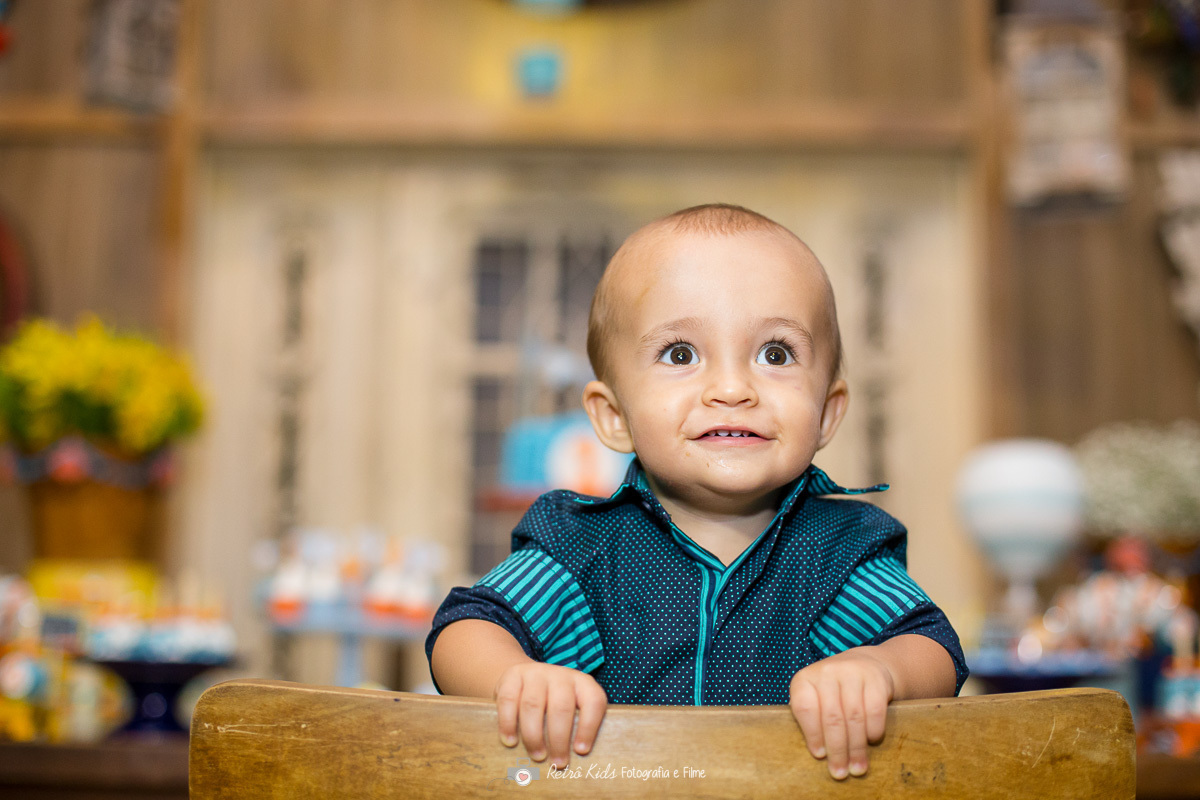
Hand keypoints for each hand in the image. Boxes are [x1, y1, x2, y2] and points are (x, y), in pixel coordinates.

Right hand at [494, 662, 607, 768]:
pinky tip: (511, 742)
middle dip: (559, 739)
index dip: (589, 727)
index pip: (593, 702)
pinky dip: (508, 724)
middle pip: (561, 706)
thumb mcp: (572, 710)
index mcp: (582, 683)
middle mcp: (560, 675)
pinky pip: (508, 700)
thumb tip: (576, 764)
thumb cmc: (554, 705)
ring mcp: (535, 673)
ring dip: (534, 736)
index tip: (581, 751)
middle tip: (557, 763)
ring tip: (537, 756)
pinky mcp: (512, 676)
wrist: (526, 678)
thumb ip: (576, 729)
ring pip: (533, 705)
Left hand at [788, 648, 894, 780]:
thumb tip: (819, 755)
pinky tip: (872, 741)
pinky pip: (874, 710)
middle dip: (837, 750)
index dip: (812, 734)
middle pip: (831, 718)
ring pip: (854, 717)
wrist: (865, 664)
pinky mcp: (875, 679)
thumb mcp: (817, 698)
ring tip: (857, 767)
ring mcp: (852, 673)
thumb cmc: (834, 692)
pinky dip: (873, 730)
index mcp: (805, 680)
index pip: (805, 709)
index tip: (820, 756)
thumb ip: (813, 720)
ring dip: (856, 747)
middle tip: (840, 773)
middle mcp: (827, 672)